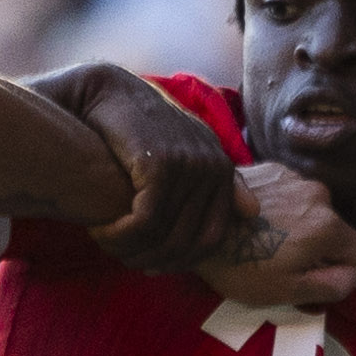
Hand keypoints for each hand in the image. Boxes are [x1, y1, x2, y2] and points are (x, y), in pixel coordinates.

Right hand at [44, 68, 243, 273]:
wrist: (106, 92)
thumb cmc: (140, 128)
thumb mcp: (184, 153)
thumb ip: (218, 183)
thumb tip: (254, 212)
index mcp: (221, 169)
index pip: (213, 238)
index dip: (181, 260)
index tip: (152, 263)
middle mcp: (212, 167)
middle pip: (189, 243)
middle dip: (155, 260)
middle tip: (126, 260)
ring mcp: (189, 165)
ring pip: (165, 237)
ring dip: (132, 251)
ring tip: (109, 246)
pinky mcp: (161, 164)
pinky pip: (146, 222)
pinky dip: (120, 236)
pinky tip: (101, 231)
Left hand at [198, 164, 355, 307]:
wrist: (193, 225)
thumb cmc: (240, 267)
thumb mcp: (288, 290)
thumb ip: (332, 284)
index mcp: (329, 227)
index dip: (342, 269)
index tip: (314, 276)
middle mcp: (320, 194)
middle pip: (336, 228)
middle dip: (319, 246)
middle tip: (282, 260)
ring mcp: (295, 177)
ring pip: (313, 208)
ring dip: (299, 224)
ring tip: (265, 238)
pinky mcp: (272, 168)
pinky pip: (291, 193)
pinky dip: (281, 206)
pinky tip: (255, 219)